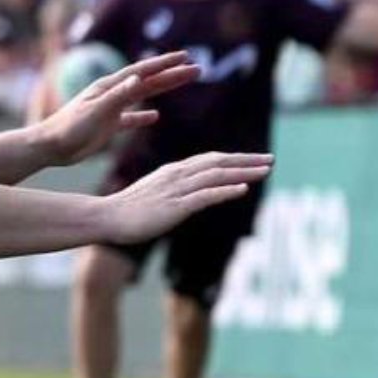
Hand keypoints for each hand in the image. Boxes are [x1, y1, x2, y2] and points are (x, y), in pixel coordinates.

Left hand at [38, 51, 197, 165]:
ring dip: (163, 88)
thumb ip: (119, 95)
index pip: (143, 72)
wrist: (49, 147)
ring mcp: (110, 109)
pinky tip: (155, 116)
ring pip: (142, 95)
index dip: (165, 64)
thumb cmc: (70, 128)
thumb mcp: (98, 110)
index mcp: (109, 87)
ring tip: (181, 82)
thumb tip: (138, 78)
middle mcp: (111, 94)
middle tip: (196, 69)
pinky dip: (143, 116)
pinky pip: (131, 118)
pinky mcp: (107, 125)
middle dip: (172, 74)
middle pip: (148, 81)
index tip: (185, 57)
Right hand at [101, 152, 273, 243]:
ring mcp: (176, 189)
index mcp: (175, 171)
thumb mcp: (161, 194)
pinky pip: (204, 196)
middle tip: (271, 160)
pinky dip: (225, 191)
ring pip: (216, 176)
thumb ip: (180, 190)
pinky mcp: (174, 206)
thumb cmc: (131, 210)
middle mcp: (178, 175)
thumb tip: (201, 192)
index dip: (236, 159)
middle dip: (247, 161)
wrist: (106, 218)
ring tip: (266, 171)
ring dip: (243, 173)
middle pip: (218, 163)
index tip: (258, 159)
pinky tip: (243, 189)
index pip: (211, 160)